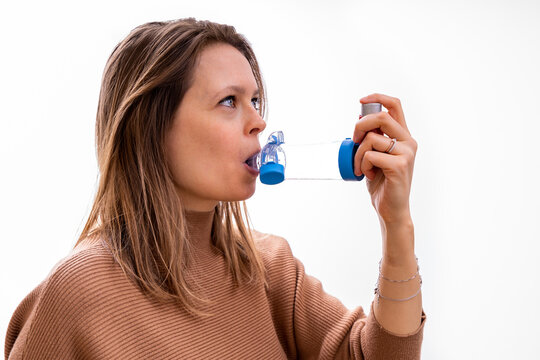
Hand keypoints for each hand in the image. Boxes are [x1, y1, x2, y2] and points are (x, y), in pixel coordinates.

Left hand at [352, 93, 417, 224]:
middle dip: (360, 126)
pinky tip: (368, 175)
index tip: (361, 101)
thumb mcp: (375, 155)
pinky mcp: (399, 165)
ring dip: (358, 154)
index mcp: (404, 136)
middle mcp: (409, 142)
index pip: (395, 106)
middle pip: (381, 117)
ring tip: (361, 168)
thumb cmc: (382, 183)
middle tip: (354, 141)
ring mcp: (406, 153)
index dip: (378, 98)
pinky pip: (370, 155)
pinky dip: (362, 165)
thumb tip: (360, 115)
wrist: (391, 209)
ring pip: (371, 139)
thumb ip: (373, 137)